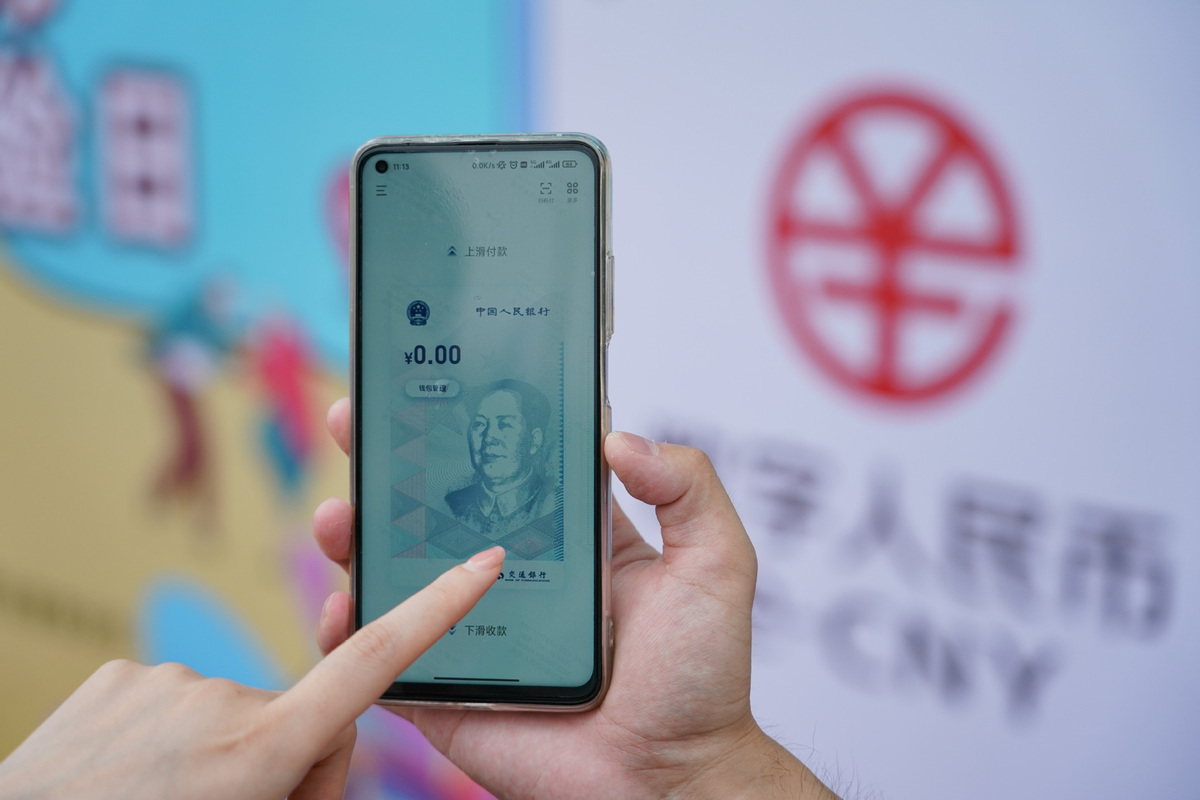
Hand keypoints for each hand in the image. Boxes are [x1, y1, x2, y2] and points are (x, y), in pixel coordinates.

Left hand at [0, 545, 505, 799]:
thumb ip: (312, 776)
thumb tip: (326, 731)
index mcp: (263, 747)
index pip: (374, 662)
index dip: (437, 609)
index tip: (483, 562)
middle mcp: (223, 699)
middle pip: (298, 713)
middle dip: (285, 753)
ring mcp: (167, 679)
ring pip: (233, 709)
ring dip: (219, 750)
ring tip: (167, 798)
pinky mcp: (121, 673)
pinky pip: (178, 698)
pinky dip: (169, 734)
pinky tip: (134, 772)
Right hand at [315, 398, 837, 799]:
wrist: (669, 779)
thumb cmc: (700, 677)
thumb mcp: (716, 563)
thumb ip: (688, 488)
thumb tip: (619, 437)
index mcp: (565, 540)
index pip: (502, 467)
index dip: (461, 426)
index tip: (425, 383)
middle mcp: (510, 577)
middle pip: (433, 511)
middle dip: (387, 467)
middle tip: (351, 423)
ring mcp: (473, 632)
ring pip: (397, 576)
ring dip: (355, 538)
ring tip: (339, 512)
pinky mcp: (448, 691)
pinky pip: (387, 655)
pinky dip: (352, 629)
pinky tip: (340, 601)